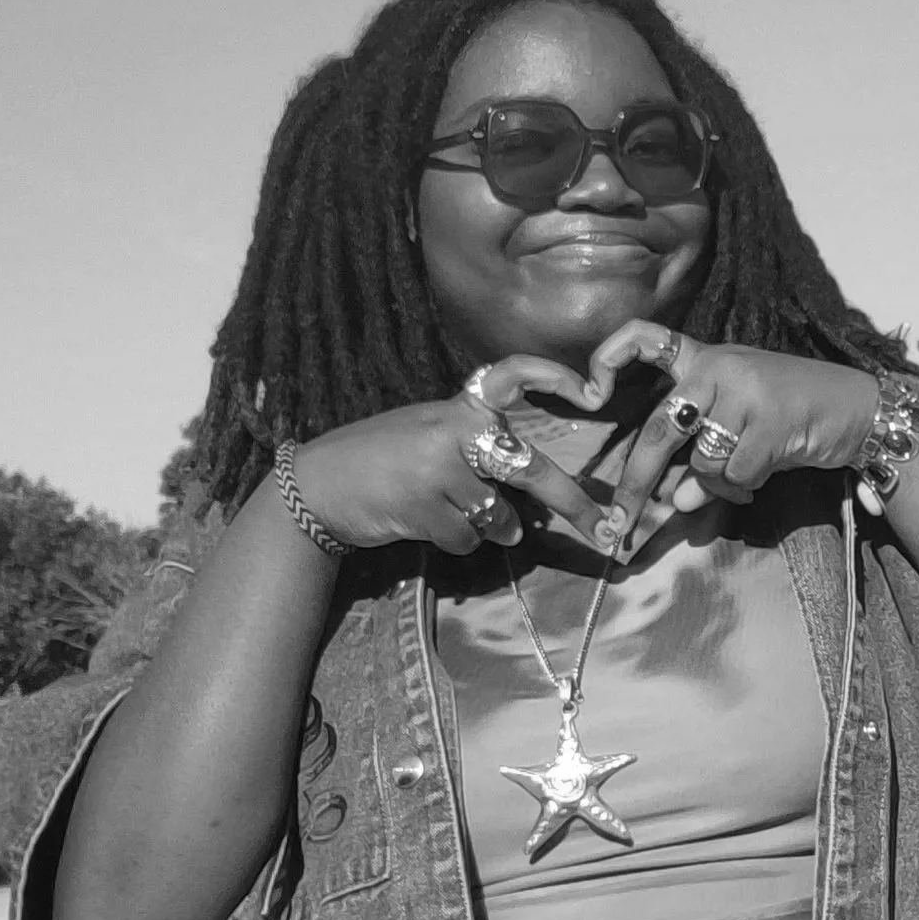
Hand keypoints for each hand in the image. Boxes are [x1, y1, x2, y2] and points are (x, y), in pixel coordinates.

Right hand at [289, 356, 628, 557]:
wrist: (316, 485)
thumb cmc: (378, 459)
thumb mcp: (426, 432)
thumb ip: (474, 447)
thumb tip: (526, 493)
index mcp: (457, 406)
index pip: (509, 375)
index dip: (550, 376)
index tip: (590, 390)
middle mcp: (452, 430)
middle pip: (529, 467)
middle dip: (571, 503)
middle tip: (602, 528)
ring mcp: (437, 469)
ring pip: (499, 516)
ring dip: (492, 529)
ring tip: (456, 514)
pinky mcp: (422, 507)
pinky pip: (467, 540)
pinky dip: (457, 543)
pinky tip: (427, 526)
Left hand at [582, 326, 878, 558]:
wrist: (858, 409)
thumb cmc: (790, 415)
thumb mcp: (738, 428)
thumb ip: (701, 458)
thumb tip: (675, 500)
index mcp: (702, 359)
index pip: (643, 337)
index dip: (608, 357)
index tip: (589, 391)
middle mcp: (718, 366)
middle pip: (659, 428)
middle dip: (636, 484)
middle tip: (620, 525)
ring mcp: (745, 390)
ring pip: (702, 461)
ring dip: (716, 486)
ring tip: (740, 481)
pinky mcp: (770, 418)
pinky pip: (734, 474)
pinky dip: (742, 489)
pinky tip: (759, 480)